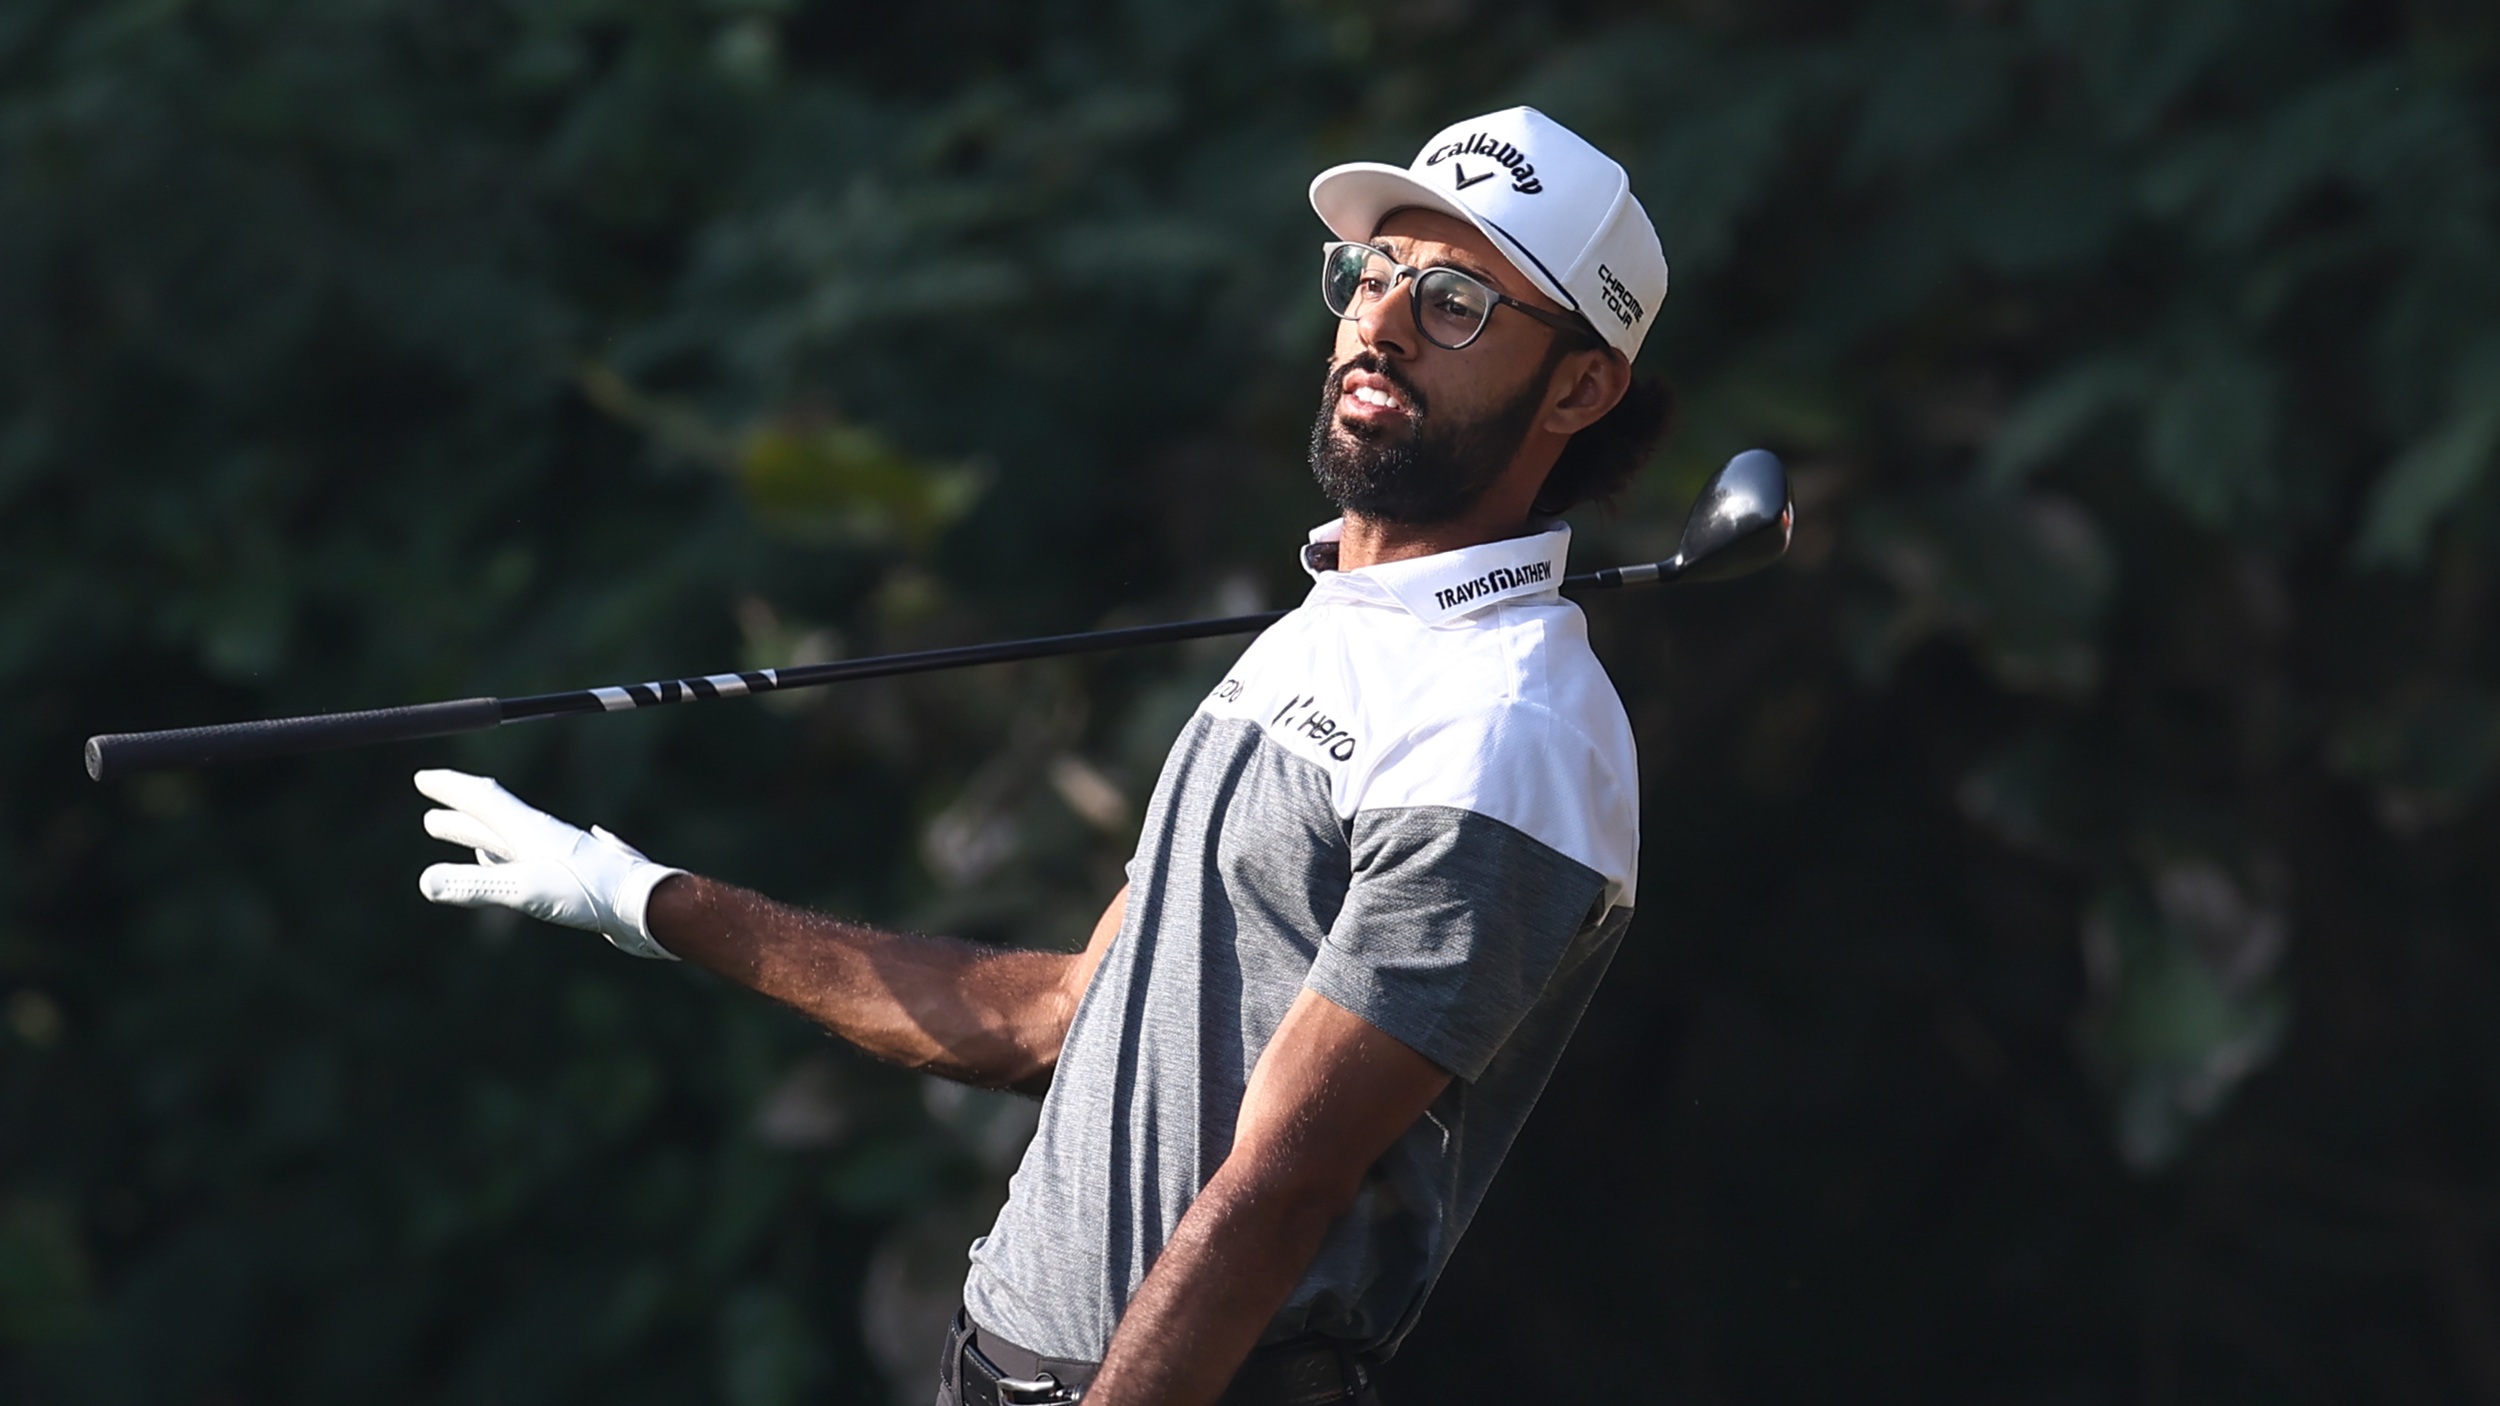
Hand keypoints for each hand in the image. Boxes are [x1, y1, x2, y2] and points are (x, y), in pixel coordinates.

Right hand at [414, 768, 682, 959]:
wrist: (649, 907)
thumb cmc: (590, 894)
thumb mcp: (526, 891)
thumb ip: (476, 886)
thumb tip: (424, 882)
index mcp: (531, 831)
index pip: (484, 800)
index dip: (451, 789)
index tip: (423, 778)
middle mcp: (547, 839)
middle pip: (497, 823)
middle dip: (461, 819)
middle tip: (429, 818)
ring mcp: (566, 859)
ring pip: (519, 845)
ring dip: (489, 841)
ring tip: (469, 844)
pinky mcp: (582, 882)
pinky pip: (543, 865)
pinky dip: (525, 862)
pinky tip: (540, 858)